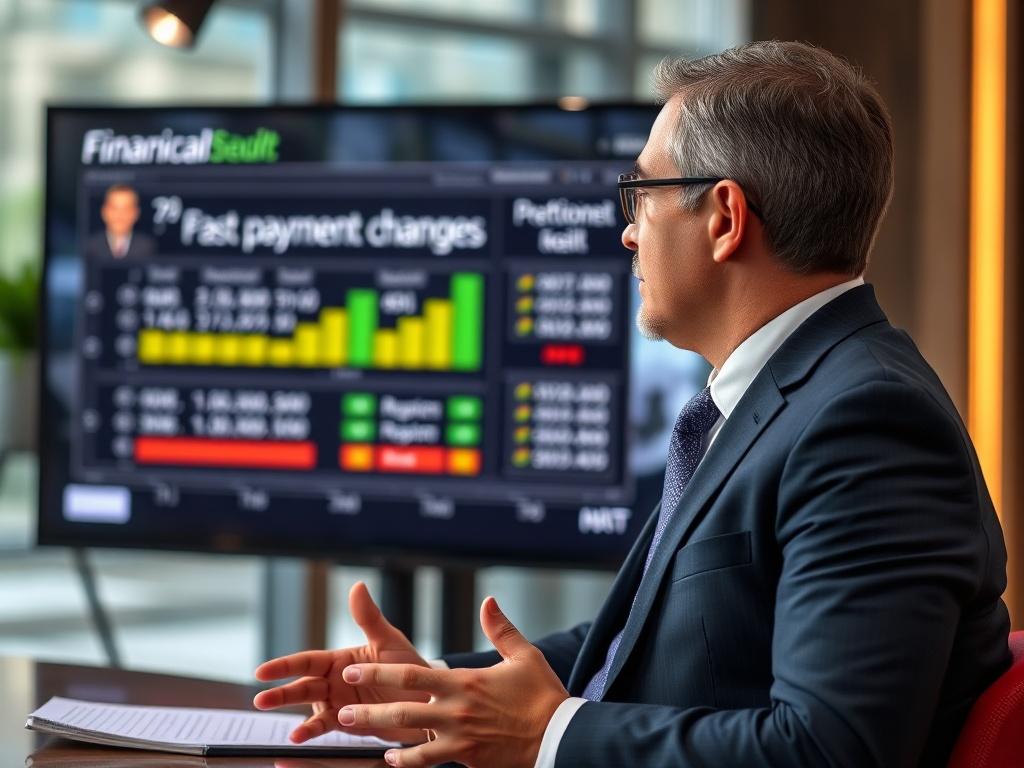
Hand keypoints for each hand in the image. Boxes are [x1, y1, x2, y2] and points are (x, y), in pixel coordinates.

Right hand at [253, 581, 430, 743]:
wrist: (428, 698)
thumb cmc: (408, 666)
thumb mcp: (388, 640)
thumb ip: (369, 617)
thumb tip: (357, 586)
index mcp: (340, 659)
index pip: (306, 661)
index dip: (283, 666)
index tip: (262, 671)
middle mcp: (334, 681)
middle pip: (301, 686)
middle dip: (280, 693)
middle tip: (259, 699)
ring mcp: (339, 703)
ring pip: (308, 707)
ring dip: (290, 713)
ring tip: (274, 720)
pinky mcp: (348, 723)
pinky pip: (325, 726)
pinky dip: (311, 730)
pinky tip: (298, 736)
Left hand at [338, 596, 568, 767]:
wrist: (560, 736)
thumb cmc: (542, 695)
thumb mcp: (524, 655)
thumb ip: (501, 628)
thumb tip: (489, 601)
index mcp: (465, 682)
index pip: (412, 675)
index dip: (379, 672)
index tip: (354, 667)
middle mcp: (456, 711)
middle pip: (403, 710)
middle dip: (368, 712)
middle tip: (341, 710)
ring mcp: (460, 738)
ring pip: (411, 739)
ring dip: (380, 737)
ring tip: (355, 734)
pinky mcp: (468, 759)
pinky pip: (430, 762)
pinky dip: (409, 762)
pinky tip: (393, 760)